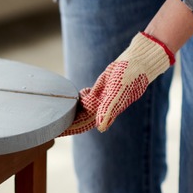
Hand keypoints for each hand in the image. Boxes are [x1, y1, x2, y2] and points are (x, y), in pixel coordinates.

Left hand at [60, 32, 174, 135]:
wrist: (137, 61)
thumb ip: (110, 108)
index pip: (88, 123)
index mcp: (109, 110)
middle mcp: (106, 106)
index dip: (74, 128)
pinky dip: (83, 97)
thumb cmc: (131, 75)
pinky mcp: (102, 89)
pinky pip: (89, 97)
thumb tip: (100, 128)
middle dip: (71, 121)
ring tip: (65, 109)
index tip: (60, 131)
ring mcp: (103, 98)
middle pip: (84, 117)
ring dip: (75, 109)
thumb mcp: (119, 90)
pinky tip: (81, 95)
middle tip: (55, 123)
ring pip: (85, 107)